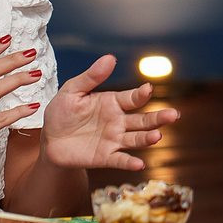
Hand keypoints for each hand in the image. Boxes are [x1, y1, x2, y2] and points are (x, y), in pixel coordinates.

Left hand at [39, 55, 177, 170]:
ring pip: (136, 139)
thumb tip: (110, 58)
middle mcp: (118, 121)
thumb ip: (91, 77)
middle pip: (143, 120)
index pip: (132, 98)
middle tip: (173, 115)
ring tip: (157, 136)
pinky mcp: (105, 157)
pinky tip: (139, 164)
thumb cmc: (62, 112)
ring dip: (147, 138)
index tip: (148, 90)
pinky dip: (130, 162)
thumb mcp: (72, 91)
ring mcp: (113, 140)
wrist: (49, 140)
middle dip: (158, 117)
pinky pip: (120, 160)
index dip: (141, 94)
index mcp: (112, 103)